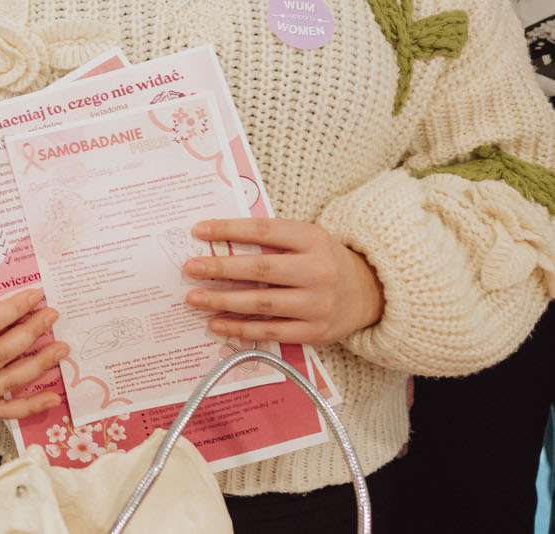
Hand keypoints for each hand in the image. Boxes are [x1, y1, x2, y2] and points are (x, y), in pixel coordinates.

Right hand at [0, 290, 67, 420]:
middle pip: (1, 354)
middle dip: (31, 333)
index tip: (36, 296)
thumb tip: (6, 294)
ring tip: (60, 349)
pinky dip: (28, 405)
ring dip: (38, 365)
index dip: (14, 310)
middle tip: (53, 316)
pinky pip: (2, 410)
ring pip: (7, 382)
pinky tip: (51, 397)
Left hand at [184, 217, 384, 345]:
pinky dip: (241, 329)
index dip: (229, 229)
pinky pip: (272, 331)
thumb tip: (216, 239)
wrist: (370, 292)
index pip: (265, 230)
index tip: (198, 231)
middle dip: (221, 269)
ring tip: (194, 298)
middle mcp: (318, 271)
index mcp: (313, 239)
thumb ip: (270, 237)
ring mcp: (318, 304)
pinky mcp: (316, 332)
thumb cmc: (323, 260)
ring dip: (224, 301)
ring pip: (263, 303)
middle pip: (262, 269)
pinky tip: (216, 323)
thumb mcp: (306, 238)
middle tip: (190, 268)